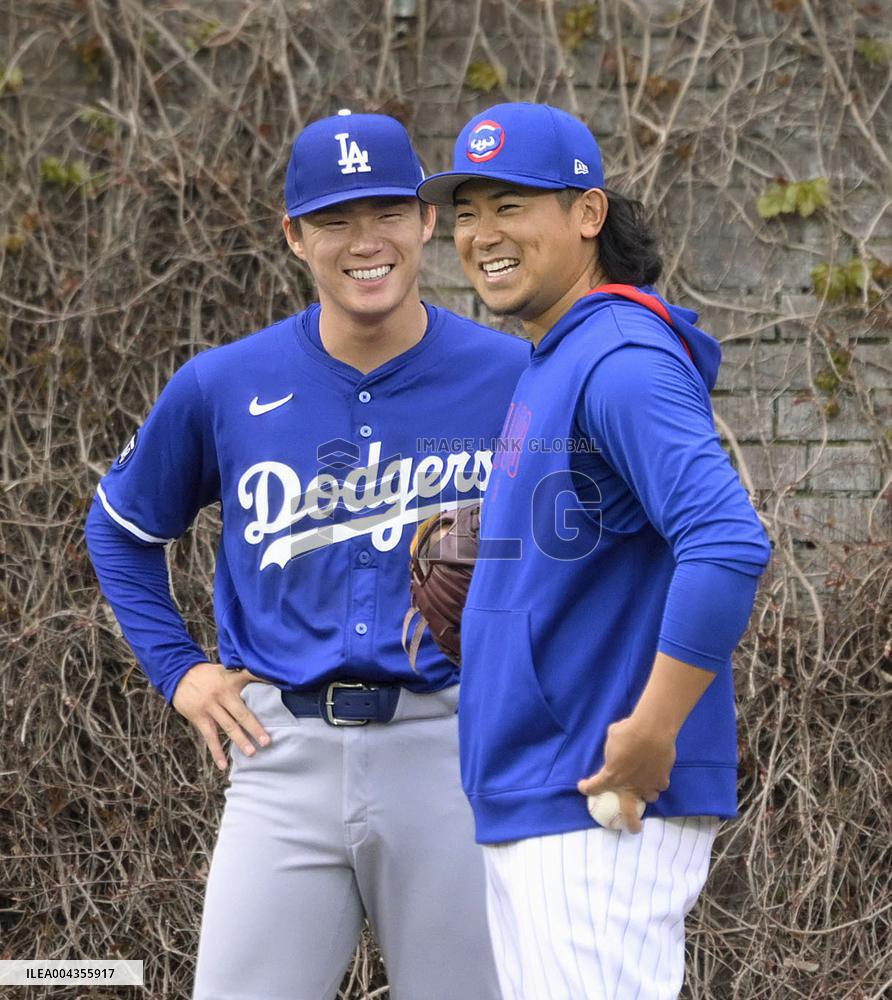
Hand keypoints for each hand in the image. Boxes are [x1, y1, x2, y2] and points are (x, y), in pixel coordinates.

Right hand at [172, 662, 271, 770]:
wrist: (179, 674)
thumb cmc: (208, 674)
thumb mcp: (226, 669)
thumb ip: (242, 676)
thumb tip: (266, 679)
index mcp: (232, 680)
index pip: (252, 680)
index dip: (265, 684)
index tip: (281, 692)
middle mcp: (222, 694)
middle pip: (242, 713)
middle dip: (255, 727)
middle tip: (267, 741)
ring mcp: (210, 707)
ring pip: (228, 726)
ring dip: (240, 741)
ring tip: (252, 753)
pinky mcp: (199, 717)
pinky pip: (209, 737)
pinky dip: (216, 752)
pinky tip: (223, 765)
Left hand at [577, 714, 675, 833]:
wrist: (652, 731)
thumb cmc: (627, 732)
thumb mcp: (612, 739)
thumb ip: (613, 750)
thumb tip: (616, 750)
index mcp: (612, 777)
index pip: (595, 786)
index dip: (587, 788)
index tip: (583, 787)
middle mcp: (630, 785)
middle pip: (629, 812)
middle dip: (631, 822)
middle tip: (632, 827)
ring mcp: (648, 784)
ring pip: (649, 797)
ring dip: (646, 794)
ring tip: (646, 789)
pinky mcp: (663, 778)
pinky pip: (660, 784)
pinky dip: (658, 780)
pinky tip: (657, 773)